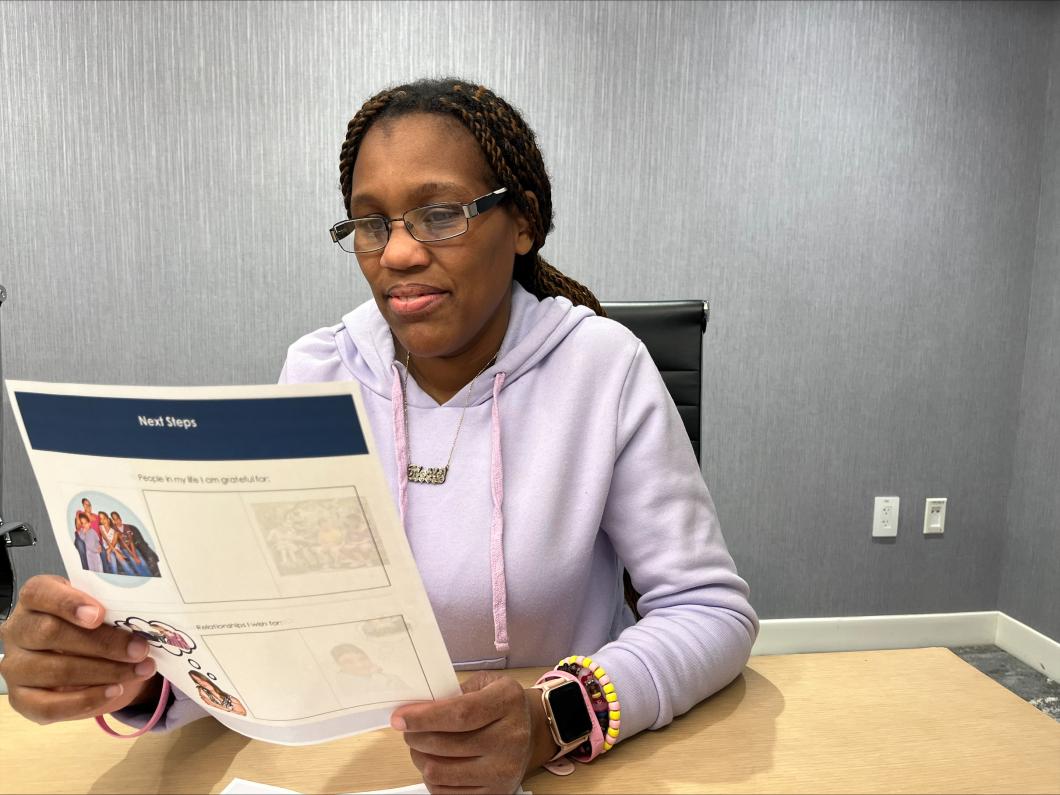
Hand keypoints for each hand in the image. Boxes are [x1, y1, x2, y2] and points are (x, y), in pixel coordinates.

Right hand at [0, 575, 159, 723]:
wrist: (87, 656)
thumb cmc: (94, 624)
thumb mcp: (102, 609)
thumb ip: (110, 610)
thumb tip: (138, 624)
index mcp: (35, 598)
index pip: (40, 593)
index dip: (69, 603)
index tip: (99, 614)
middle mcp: (18, 630)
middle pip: (51, 634)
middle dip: (103, 643)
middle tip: (140, 649)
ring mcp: (15, 666)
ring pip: (57, 671)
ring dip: (106, 672)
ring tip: (140, 670)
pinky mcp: (21, 699)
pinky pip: (49, 706)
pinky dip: (87, 700)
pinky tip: (115, 691)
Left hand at [391, 671, 557, 793]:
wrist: (531, 731)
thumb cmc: (501, 704)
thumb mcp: (484, 684)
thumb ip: (453, 692)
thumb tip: (416, 709)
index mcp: (507, 702)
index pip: (459, 714)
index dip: (424, 717)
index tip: (400, 718)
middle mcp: (511, 738)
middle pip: (445, 745)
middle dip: (416, 737)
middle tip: (409, 730)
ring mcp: (504, 770)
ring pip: (440, 772)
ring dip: (420, 758)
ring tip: (420, 746)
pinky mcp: (497, 793)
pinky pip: (447, 793)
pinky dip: (433, 779)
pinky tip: (436, 763)